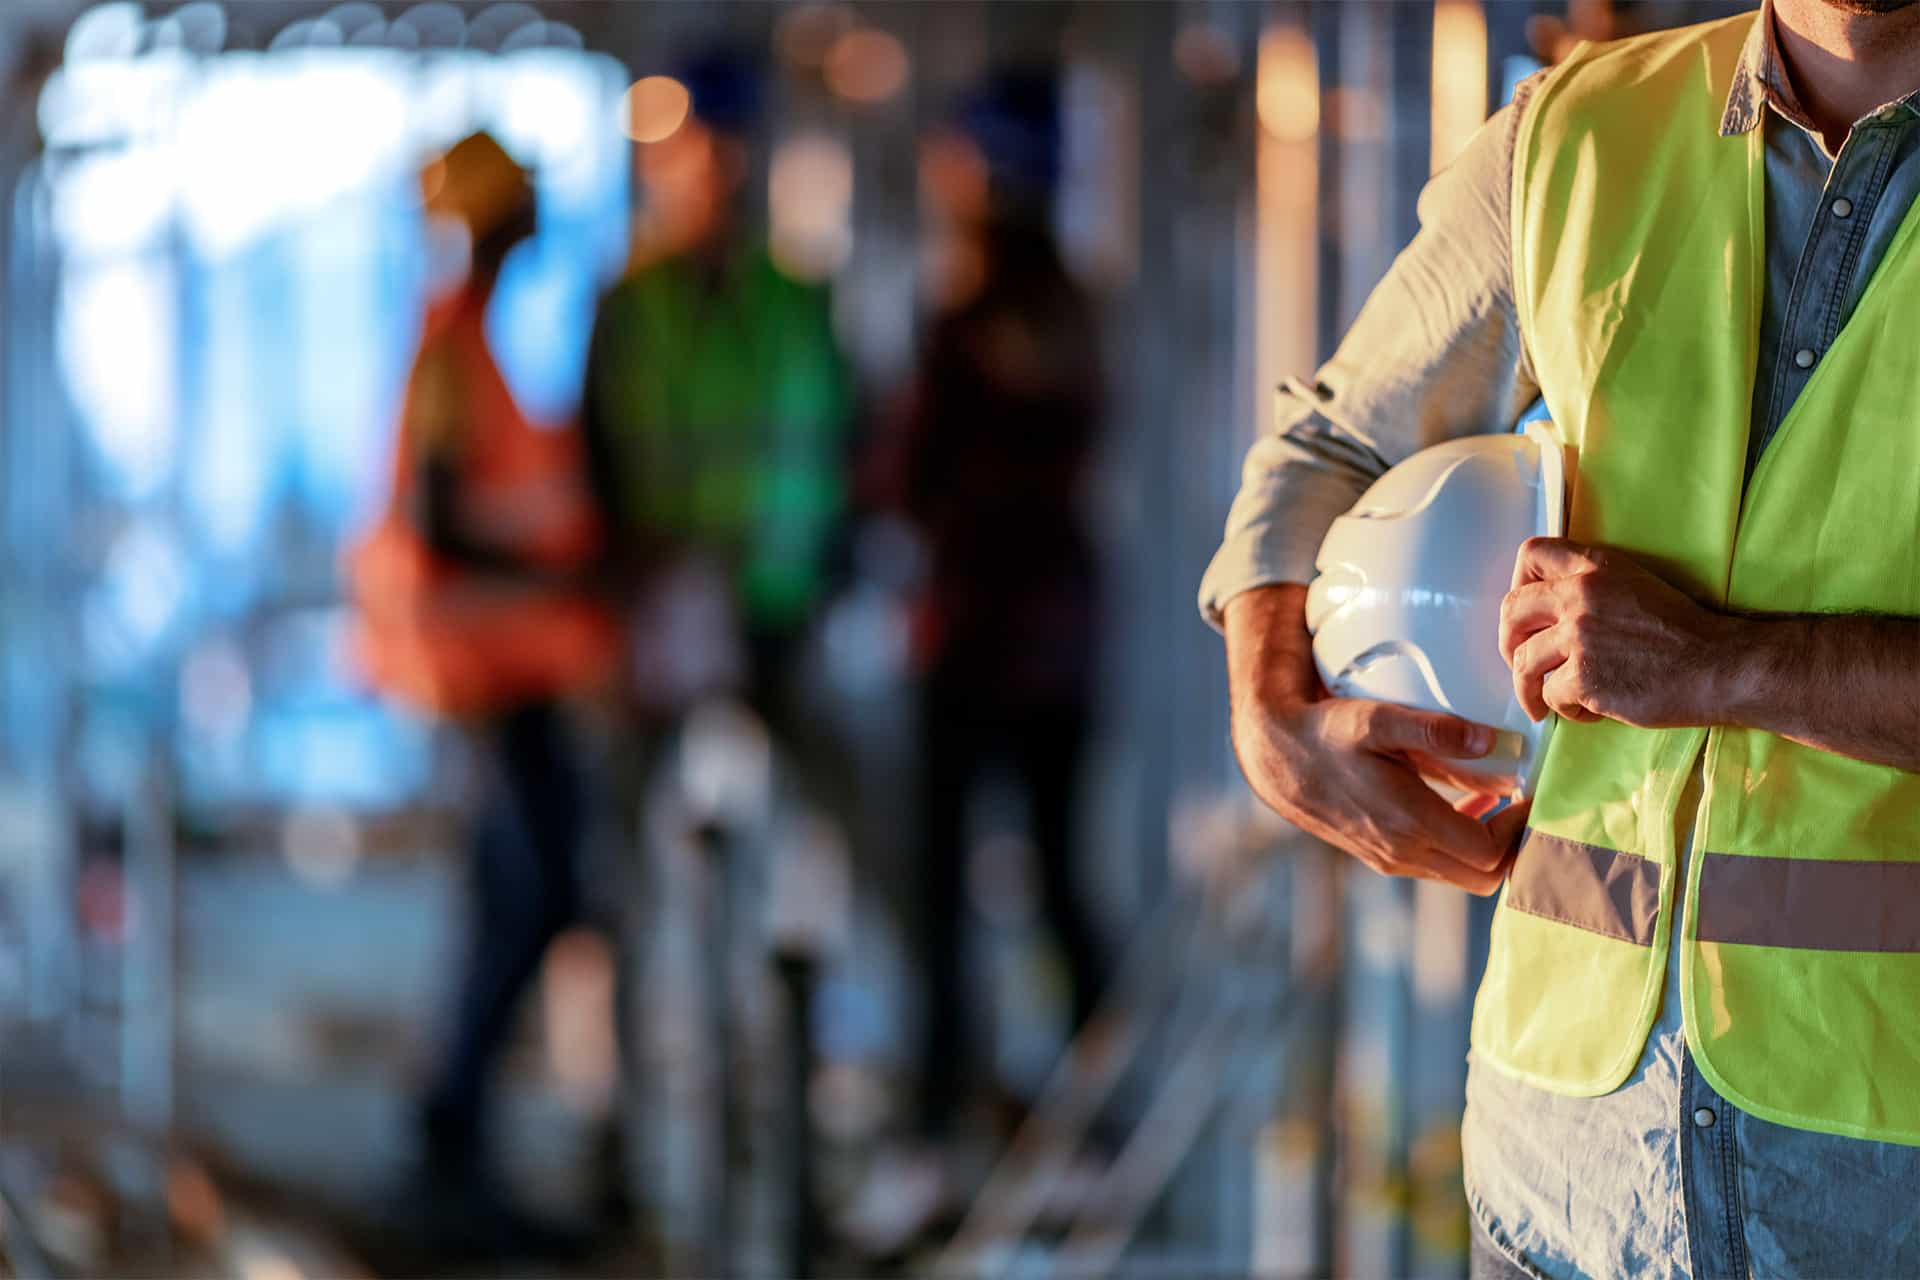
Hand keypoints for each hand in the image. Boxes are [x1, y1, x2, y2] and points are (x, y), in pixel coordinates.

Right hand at [1225, 585, 1525, 895]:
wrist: (1277, 760)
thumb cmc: (1327, 734)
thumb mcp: (1377, 719)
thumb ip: (1434, 729)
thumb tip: (1491, 741)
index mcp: (1408, 823)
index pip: (1491, 853)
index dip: (1522, 827)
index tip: (1532, 792)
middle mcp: (1403, 853)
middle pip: (1485, 877)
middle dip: (1515, 846)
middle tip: (1528, 803)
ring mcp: (1393, 860)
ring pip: (1465, 876)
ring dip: (1490, 847)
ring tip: (1505, 803)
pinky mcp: (1384, 857)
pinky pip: (1441, 866)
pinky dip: (1464, 845)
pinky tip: (1466, 807)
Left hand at [1499, 537, 1738, 726]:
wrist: (1720, 667)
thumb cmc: (1683, 633)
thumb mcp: (1634, 586)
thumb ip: (1590, 588)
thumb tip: (1545, 615)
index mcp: (1595, 567)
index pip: (1531, 554)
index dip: (1518, 583)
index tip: (1526, 612)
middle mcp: (1581, 594)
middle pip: (1512, 612)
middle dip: (1509, 644)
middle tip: (1521, 665)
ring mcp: (1580, 636)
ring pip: (1524, 662)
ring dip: (1532, 688)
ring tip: (1548, 701)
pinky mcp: (1584, 677)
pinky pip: (1550, 695)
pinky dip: (1565, 709)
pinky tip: (1589, 711)